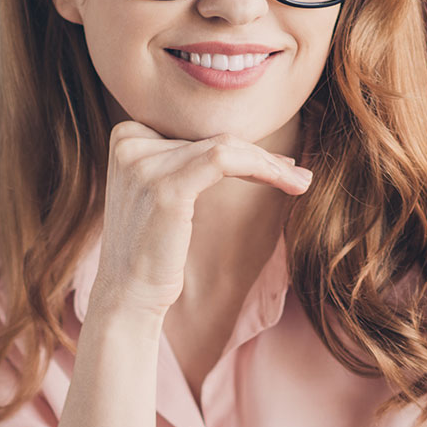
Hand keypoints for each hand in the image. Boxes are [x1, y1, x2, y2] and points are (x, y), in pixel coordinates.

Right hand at [89, 120, 311, 316]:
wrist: (127, 295)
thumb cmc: (152, 251)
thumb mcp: (164, 194)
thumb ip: (187, 163)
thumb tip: (243, 145)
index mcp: (126, 136)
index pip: (196, 131)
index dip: (240, 147)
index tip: (275, 165)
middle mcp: (129, 141)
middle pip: (211, 137)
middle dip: (260, 156)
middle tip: (297, 174)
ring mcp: (144, 162)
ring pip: (225, 146)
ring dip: (270, 164)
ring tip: (300, 181)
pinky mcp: (165, 186)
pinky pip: (225, 160)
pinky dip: (263, 169)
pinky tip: (288, 184)